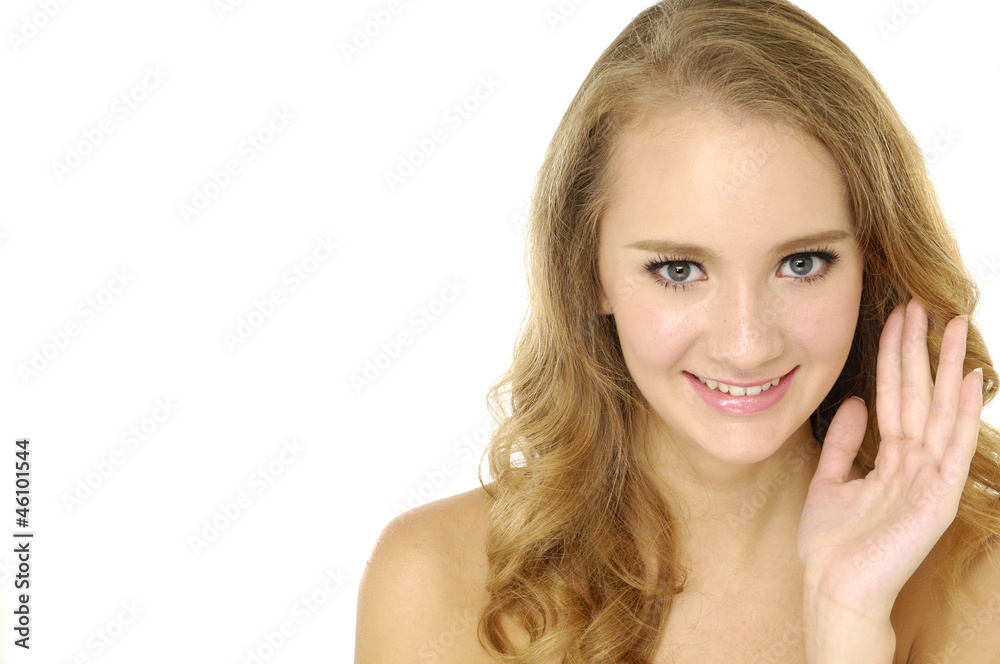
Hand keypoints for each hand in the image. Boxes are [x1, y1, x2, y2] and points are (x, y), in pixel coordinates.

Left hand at [797, 298, 982, 615]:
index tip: (897, 318)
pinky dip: (960, 411)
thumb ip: (841, 443)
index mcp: (890, 460)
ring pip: (938, 411)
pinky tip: (967, 377)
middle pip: (918, 396)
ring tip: (953, 326)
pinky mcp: (937, 498)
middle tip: (924, 304)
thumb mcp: (830, 481)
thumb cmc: (832, 546)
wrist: (834, 589)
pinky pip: (949, 445)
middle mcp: (915, 464)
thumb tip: (851, 402)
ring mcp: (929, 479)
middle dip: (920, 350)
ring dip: (945, 367)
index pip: (894, 398)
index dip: (895, 359)